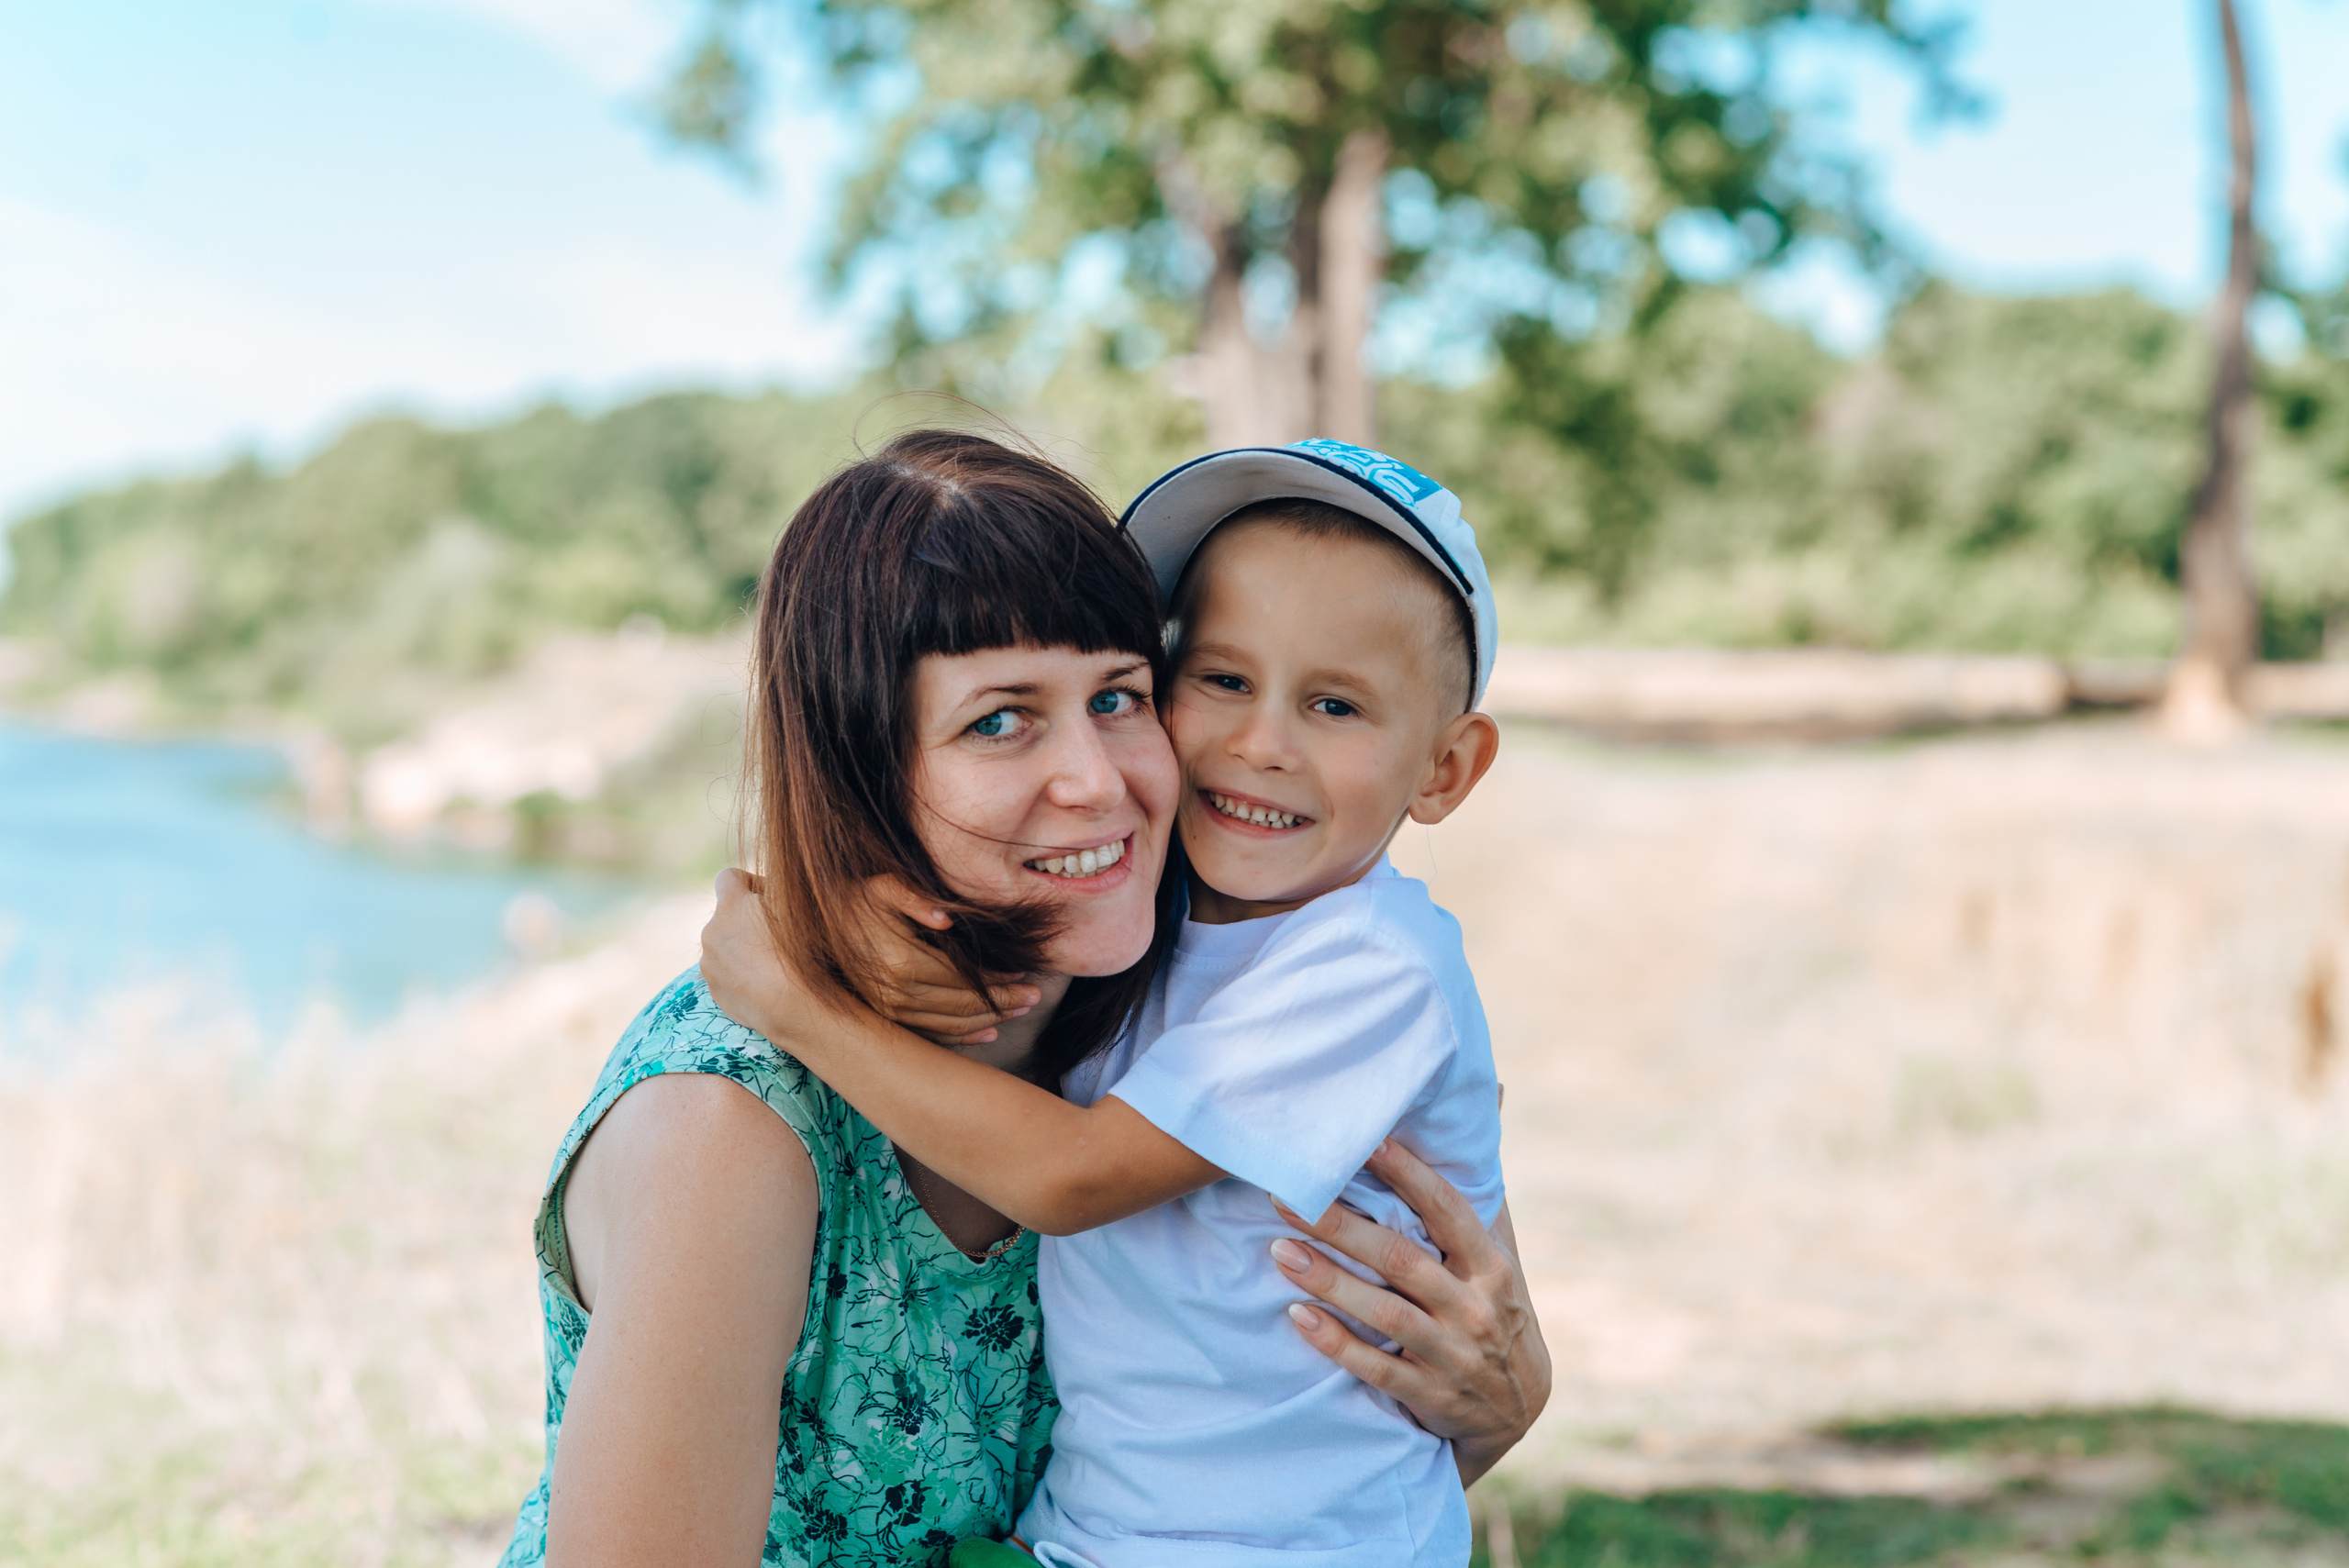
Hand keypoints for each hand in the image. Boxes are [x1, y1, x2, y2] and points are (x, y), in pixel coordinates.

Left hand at [700, 868, 824, 1045]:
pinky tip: (770, 982)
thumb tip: (789, 877)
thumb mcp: (802, 906)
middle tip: (779, 933)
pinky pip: (727, 975)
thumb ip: (786, 887)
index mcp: (730, 905)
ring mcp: (710, 966)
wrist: (795, 1008)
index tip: (773, 898)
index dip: (752, 883)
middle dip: (748, 919)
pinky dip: (743, 974)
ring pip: (725, 947)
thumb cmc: (806, 953)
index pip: (730, 877)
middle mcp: (712, 933)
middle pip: (727, 915)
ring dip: (744, 948)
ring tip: (777, 962)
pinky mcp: (716, 993)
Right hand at [844, 876, 1039, 1045]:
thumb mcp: (884, 886)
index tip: (1025, 976)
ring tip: (1020, 1013)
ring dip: (990, 1020)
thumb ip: (914, 897)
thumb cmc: (857, 901)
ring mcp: (891, 1013)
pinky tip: (987, 1034)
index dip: (998, 979)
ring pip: (952, 1024)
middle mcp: (898, 995)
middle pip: (965, 1004)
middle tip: (1035, 998)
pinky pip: (931, 1035)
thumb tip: (947, 919)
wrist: (817, 932)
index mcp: (903, 963)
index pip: (965, 978)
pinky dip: (963, 1037)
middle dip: (1003, 1002)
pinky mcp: (887, 1020)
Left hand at [1269, 1139, 1549, 1485]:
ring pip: (1383, 1313)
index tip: (1364, 1141)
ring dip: (1328, 1281)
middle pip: (1402, 1260)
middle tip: (1286, 1197)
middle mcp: (1475, 1307)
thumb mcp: (1502, 1252)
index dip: (1408, 1175)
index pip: (1448, 1211)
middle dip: (1341, 1227)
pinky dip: (1335, 1342)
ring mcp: (1452, 1354)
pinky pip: (1375, 1368)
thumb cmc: (1496, 1308)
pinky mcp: (1428, 1395)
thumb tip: (1492, 1091)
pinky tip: (1297, 1316)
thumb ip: (1481, 1183)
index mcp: (1491, 1266)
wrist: (1517, 1410)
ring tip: (1279, 1251)